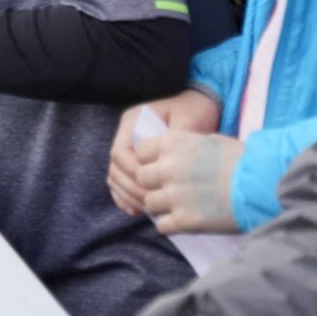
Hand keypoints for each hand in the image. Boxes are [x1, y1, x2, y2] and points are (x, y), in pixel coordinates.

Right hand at [107, 91, 221, 214]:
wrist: (200, 104)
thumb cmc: (194, 110)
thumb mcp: (189, 119)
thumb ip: (176, 139)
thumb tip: (167, 163)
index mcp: (133, 121)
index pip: (120, 151)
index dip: (132, 172)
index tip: (151, 186)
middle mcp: (125, 134)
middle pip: (115, 167)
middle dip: (130, 188)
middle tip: (150, 204)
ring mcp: (128, 148)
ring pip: (115, 177)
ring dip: (127, 195)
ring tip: (145, 210)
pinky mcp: (135, 161)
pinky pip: (121, 182)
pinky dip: (125, 197)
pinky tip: (135, 211)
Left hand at [135, 130, 244, 234]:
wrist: (265, 185)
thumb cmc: (244, 160)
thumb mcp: (212, 141)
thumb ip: (187, 146)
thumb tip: (178, 152)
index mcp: (172, 143)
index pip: (140, 152)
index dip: (150, 161)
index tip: (162, 167)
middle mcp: (167, 168)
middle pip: (141, 179)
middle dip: (153, 184)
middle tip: (170, 190)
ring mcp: (174, 195)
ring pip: (149, 204)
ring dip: (162, 207)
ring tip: (180, 207)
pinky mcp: (184, 220)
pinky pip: (162, 226)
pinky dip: (171, 226)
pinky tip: (185, 221)